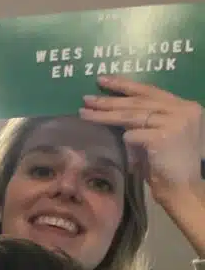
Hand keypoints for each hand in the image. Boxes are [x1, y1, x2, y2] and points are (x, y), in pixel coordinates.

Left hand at [79, 76, 203, 202]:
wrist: (182, 190)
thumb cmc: (167, 166)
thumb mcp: (159, 136)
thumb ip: (145, 121)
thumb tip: (112, 109)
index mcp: (184, 107)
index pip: (150, 91)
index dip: (125, 85)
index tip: (103, 80)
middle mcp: (183, 110)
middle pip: (138, 101)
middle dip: (109, 99)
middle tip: (86, 98)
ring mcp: (175, 122)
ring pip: (132, 115)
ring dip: (105, 115)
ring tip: (85, 113)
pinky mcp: (164, 137)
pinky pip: (133, 135)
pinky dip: (126, 141)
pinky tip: (122, 147)